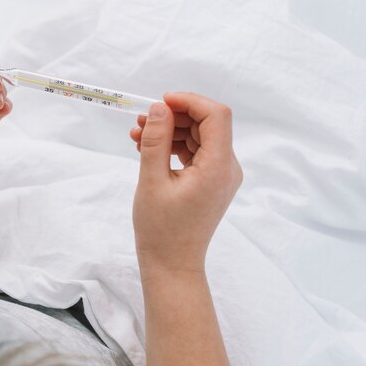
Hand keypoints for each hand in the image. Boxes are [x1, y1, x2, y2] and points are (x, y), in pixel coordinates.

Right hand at [130, 93, 241, 274]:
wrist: (172, 265)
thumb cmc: (160, 229)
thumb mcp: (151, 180)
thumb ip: (157, 140)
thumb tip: (159, 108)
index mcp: (219, 167)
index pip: (216, 116)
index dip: (189, 101)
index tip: (160, 102)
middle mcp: (227, 168)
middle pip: (207, 124)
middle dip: (174, 116)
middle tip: (141, 122)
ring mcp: (221, 176)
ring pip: (200, 137)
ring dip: (171, 131)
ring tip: (138, 136)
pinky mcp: (211, 182)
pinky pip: (196, 153)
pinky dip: (174, 146)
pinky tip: (149, 149)